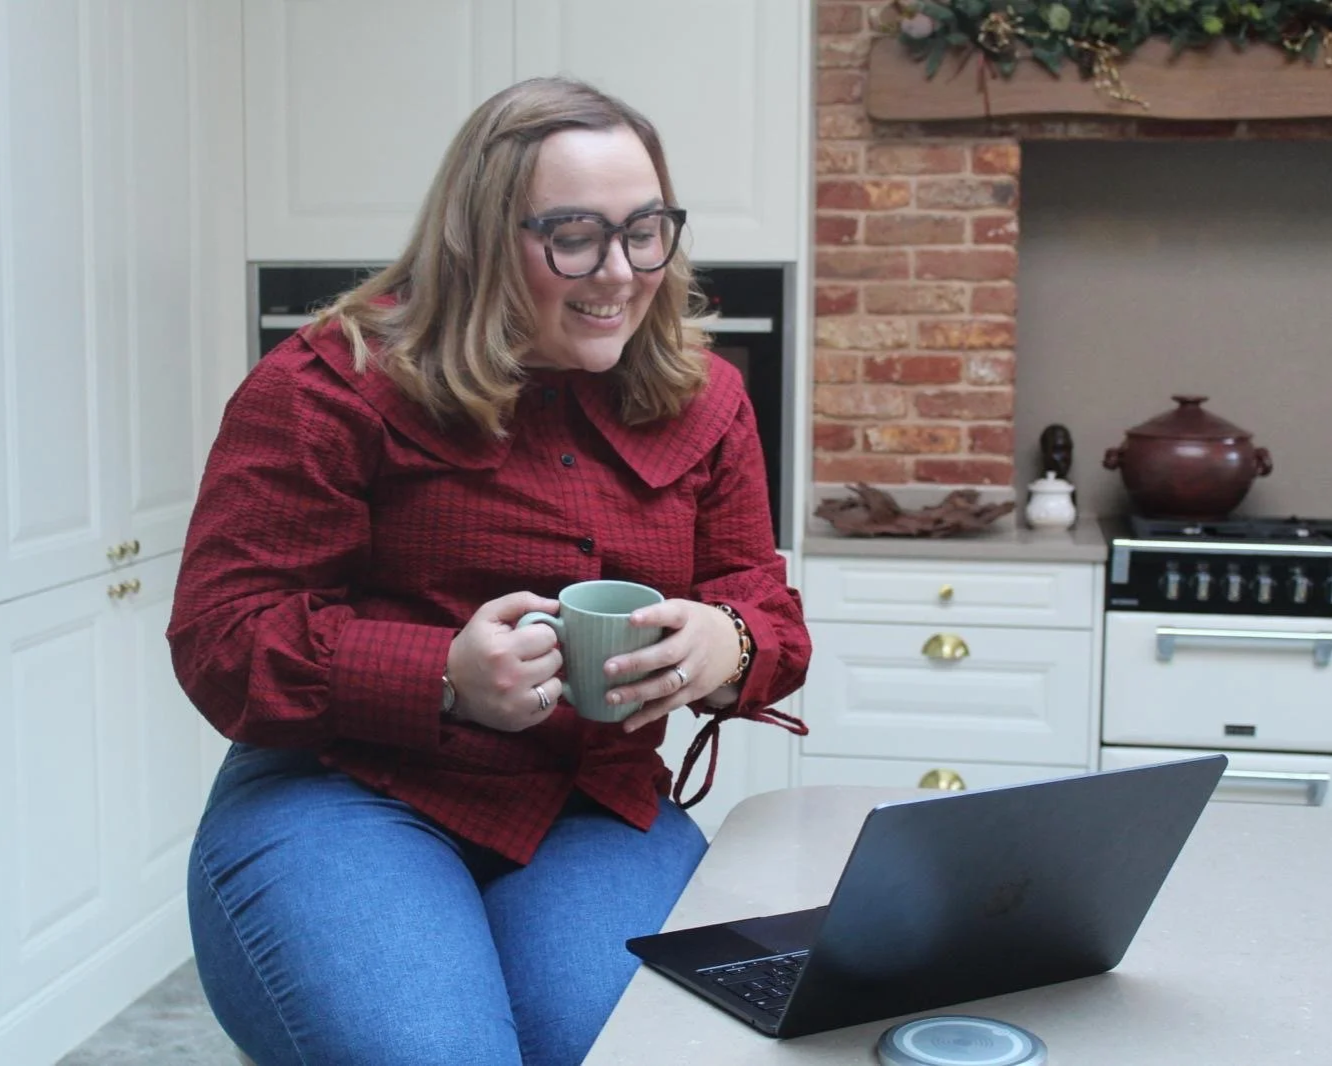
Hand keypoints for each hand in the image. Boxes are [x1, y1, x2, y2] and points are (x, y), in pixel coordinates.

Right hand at [446, 591, 562, 731]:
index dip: (540, 634)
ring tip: (528, 672)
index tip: (527, 637)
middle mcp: (510, 679)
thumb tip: (556, 606)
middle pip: (555, 660)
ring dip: (546, 676)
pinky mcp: (519, 721)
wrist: (448, 683)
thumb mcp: (489, 614)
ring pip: (556, 684)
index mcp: (502, 650)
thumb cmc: (472, 645)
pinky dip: (543, 696)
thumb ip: (523, 601)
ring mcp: (515, 705)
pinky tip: (527, 689)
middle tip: (526, 655)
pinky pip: (551, 706)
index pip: (549, 636)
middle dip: (544, 654)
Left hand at [603, 599, 742, 732]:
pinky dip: (647, 716)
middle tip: (607, 668)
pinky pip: (670, 705)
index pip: (672, 614)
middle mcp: (694, 644)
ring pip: (667, 684)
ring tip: (611, 698)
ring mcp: (696, 670)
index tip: (630, 619)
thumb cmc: (694, 624)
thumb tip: (607, 624)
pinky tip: (627, 724)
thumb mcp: (683, 611)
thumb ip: (655, 616)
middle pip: (667, 655)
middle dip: (636, 662)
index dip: (652, 616)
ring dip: (638, 693)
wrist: (735, 644)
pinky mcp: (695, 691)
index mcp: (688, 618)